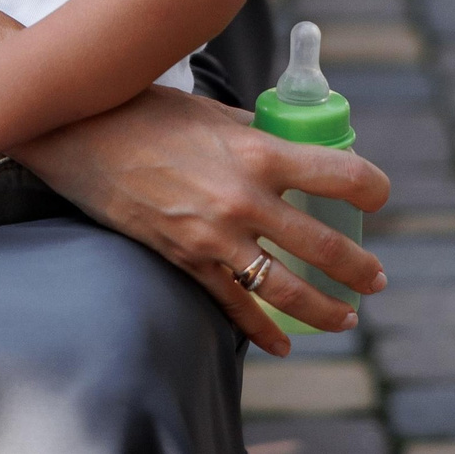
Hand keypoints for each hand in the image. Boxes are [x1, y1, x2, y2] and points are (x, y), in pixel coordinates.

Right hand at [18, 87, 387, 355]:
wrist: (77, 134)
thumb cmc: (142, 110)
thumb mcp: (209, 112)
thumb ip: (252, 131)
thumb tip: (288, 140)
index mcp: (257, 151)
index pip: (342, 175)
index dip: (372, 187)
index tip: (377, 195)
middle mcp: (243, 198)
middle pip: (326, 245)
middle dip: (361, 267)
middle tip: (375, 277)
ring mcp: (213, 235)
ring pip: (288, 288)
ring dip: (327, 308)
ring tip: (346, 315)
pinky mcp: (185, 258)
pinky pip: (234, 304)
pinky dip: (261, 330)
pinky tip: (280, 342)